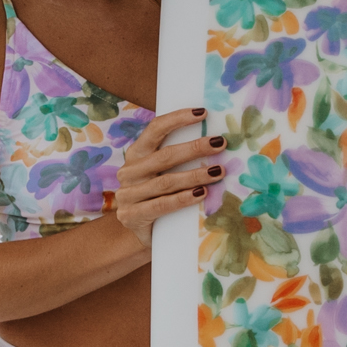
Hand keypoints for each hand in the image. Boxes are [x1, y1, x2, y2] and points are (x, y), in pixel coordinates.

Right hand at [111, 108, 223, 242]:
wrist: (142, 233)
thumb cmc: (159, 197)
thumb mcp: (164, 175)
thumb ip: (178, 160)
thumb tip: (215, 142)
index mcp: (136, 154)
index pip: (155, 129)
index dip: (178, 119)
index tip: (202, 113)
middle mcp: (129, 171)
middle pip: (164, 156)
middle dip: (194, 148)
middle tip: (219, 144)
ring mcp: (127, 194)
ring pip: (166, 181)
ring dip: (195, 175)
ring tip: (218, 171)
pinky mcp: (131, 215)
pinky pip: (161, 204)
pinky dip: (183, 199)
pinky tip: (202, 193)